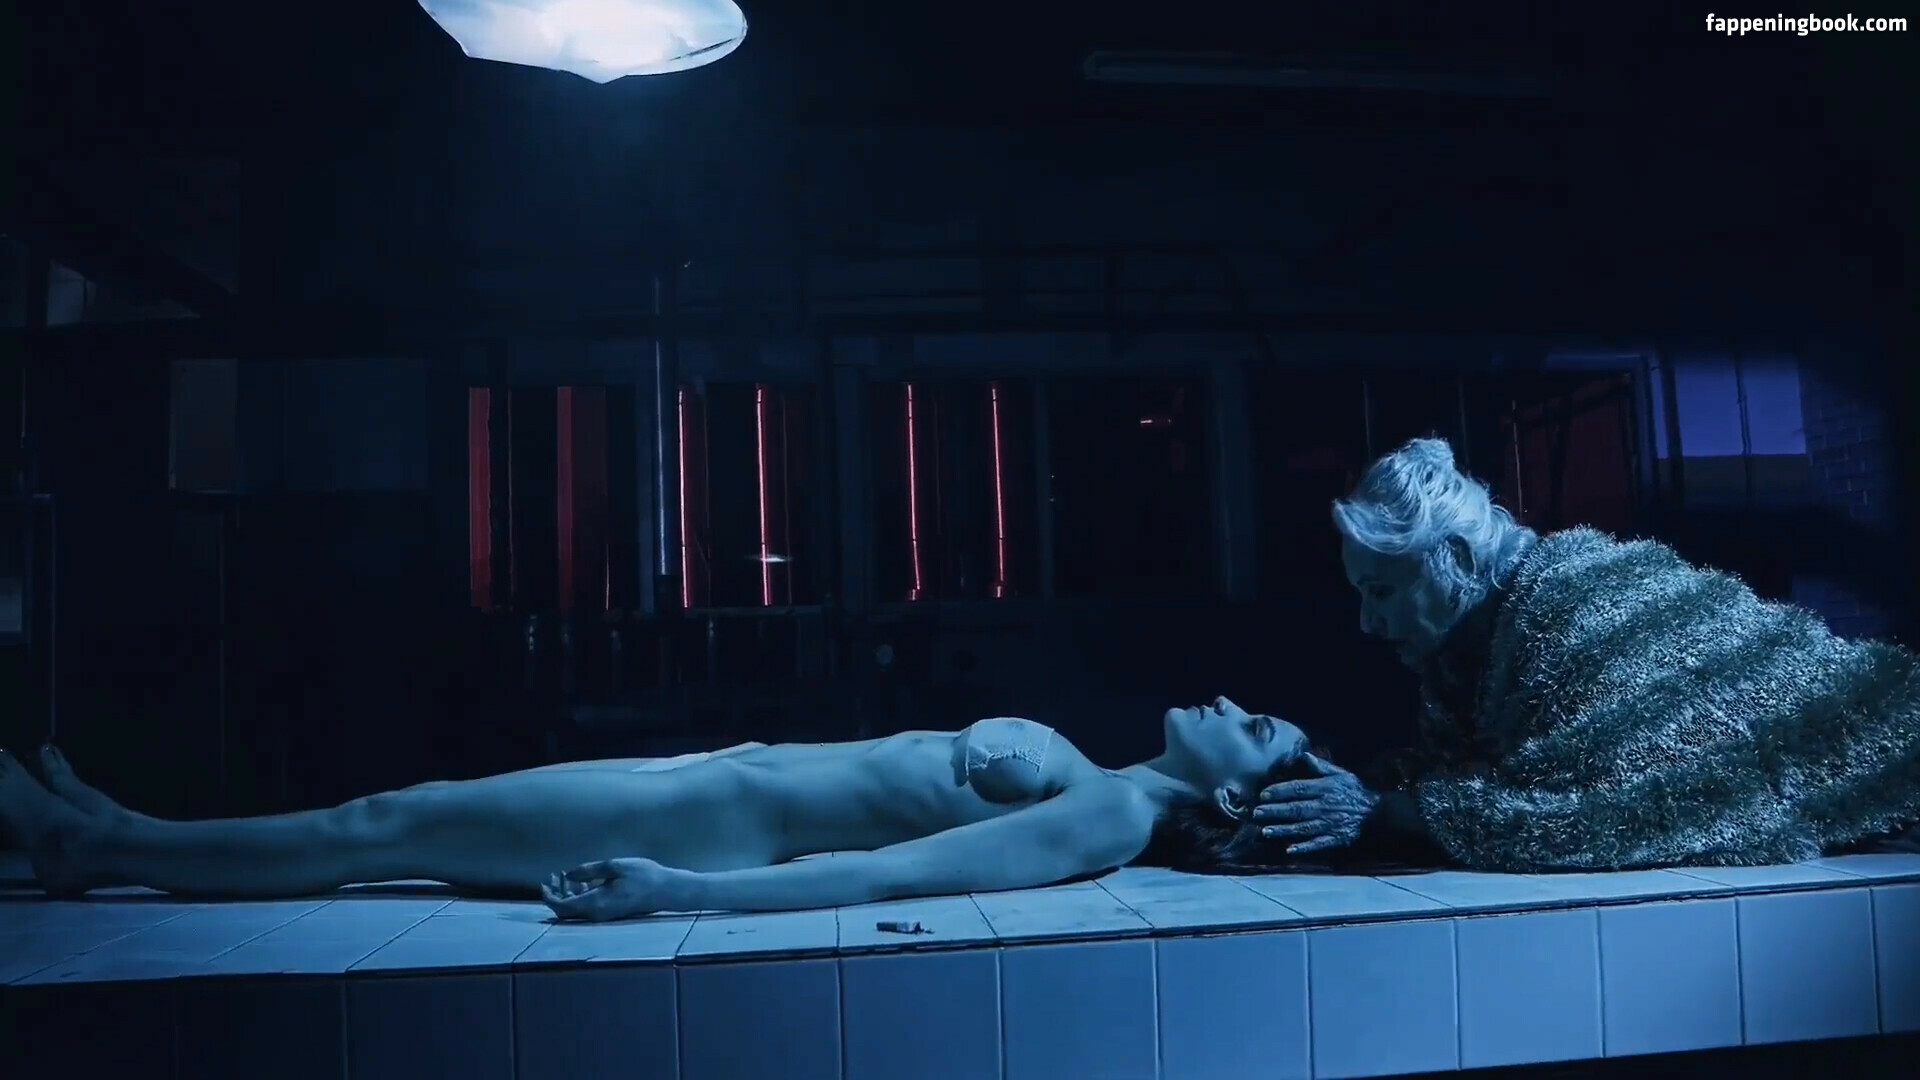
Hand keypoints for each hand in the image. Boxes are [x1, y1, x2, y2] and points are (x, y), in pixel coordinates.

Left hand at [542, 857, 689, 921]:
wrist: (667, 891)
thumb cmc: (643, 876)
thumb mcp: (614, 866)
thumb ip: (589, 871)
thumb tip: (568, 875)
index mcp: (595, 903)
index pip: (562, 906)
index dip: (550, 897)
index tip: (544, 883)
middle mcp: (596, 914)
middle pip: (566, 910)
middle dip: (556, 894)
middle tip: (551, 877)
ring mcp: (603, 914)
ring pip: (577, 909)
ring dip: (568, 894)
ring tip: (563, 876)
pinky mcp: (610, 911)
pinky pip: (587, 907)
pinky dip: (580, 895)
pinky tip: (581, 881)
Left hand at [1252, 754, 1378, 855]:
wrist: (1377, 813)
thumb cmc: (1355, 792)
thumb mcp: (1341, 774)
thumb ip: (1321, 767)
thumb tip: (1304, 755)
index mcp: (1325, 788)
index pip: (1298, 788)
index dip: (1280, 791)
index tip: (1263, 794)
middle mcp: (1325, 806)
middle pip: (1296, 809)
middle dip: (1275, 811)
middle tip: (1256, 813)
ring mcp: (1330, 824)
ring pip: (1303, 827)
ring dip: (1283, 830)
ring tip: (1265, 831)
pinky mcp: (1335, 839)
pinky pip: (1318, 844)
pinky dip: (1304, 848)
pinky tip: (1289, 850)